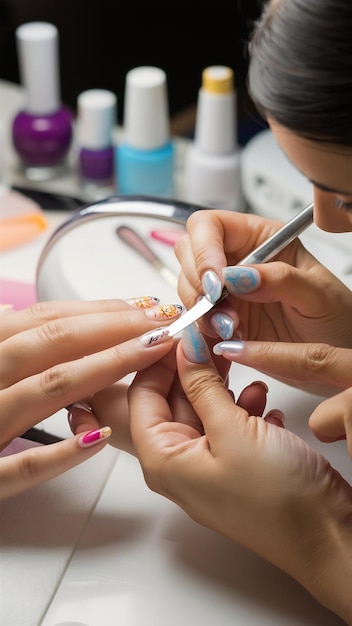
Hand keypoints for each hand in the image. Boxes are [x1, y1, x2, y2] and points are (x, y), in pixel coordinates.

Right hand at [0, 297, 177, 498]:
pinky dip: (61, 452)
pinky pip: (22, 467)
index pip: (43, 321)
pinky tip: (100, 438)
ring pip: (44, 391)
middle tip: (160, 322)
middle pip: (49, 345)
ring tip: (148, 355)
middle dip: (112, 329)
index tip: (143, 306)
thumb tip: (12, 310)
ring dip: (101, 369)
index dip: (98, 310)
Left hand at [129, 323, 351, 623]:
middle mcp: (179, 464)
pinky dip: (243, 408)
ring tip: (246, 373)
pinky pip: (229, 425)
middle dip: (195, 369)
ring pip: (205, 409)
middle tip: (216, 340)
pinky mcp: (236, 466)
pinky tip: (264, 401)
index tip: (182, 330)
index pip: (142, 393)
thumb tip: (184, 346)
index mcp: (163, 460)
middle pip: (172, 399)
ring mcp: (209, 466)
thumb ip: (203, 384)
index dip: (160, 358)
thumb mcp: (234, 430)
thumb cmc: (278, 499)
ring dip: (223, 388)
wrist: (326, 537)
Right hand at [175, 209, 351, 349]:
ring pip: (188, 289)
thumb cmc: (337, 318)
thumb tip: (238, 275)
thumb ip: (280, 279)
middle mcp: (237, 261)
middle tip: (223, 309)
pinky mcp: (221, 321)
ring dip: (202, 311)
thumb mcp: (319, 293)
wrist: (338, 360)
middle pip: (189, 254)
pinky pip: (195, 321)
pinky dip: (204, 331)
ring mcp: (226, 292)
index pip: (210, 225)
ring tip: (233, 329)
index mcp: (260, 239)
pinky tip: (229, 339)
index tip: (217, 282)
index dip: (204, 249)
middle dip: (199, 284)